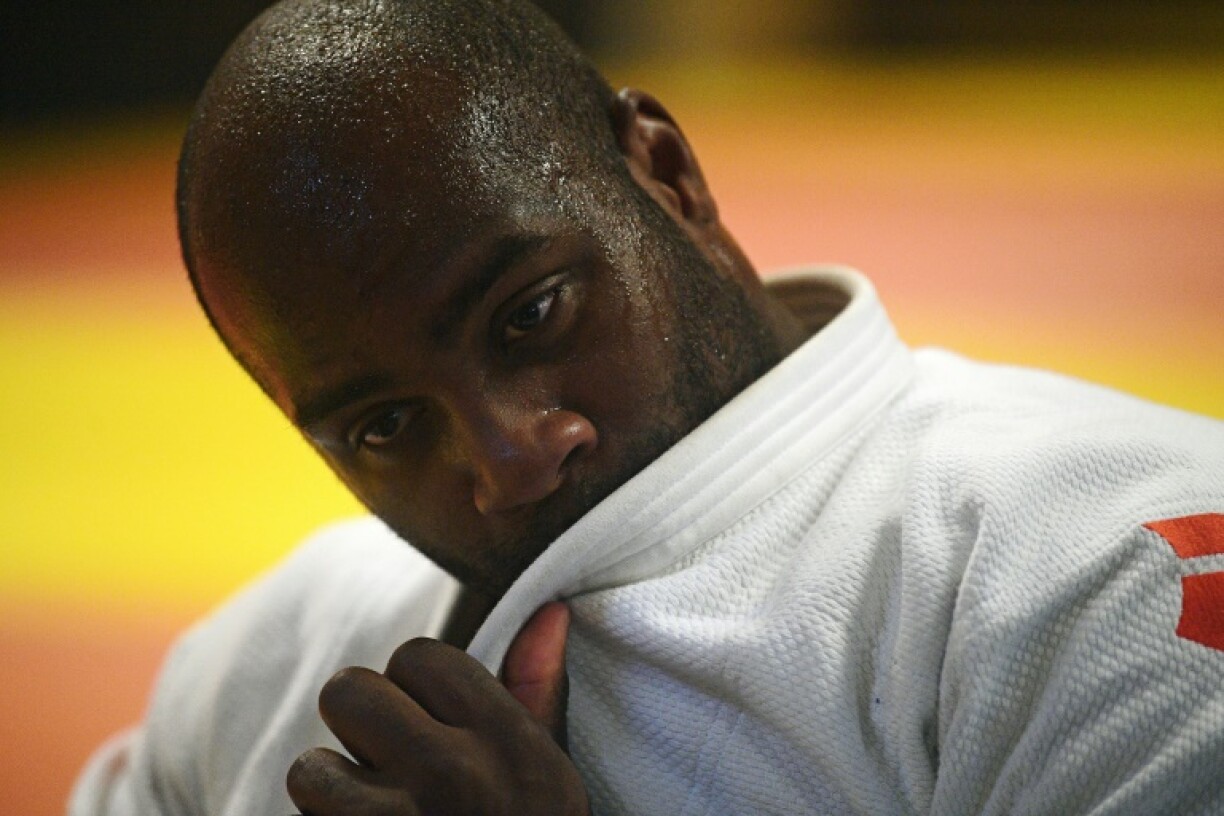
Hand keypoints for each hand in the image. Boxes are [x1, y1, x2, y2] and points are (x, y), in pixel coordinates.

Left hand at [287, 602, 588, 814]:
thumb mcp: (550, 781)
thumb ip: (538, 693)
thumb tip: (551, 609)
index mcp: (510, 747)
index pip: (420, 656)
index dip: (415, 687)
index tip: (434, 727)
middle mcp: (454, 779)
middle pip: (348, 692)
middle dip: (360, 728)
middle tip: (389, 769)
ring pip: (310, 770)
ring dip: (331, 797)